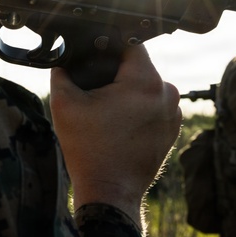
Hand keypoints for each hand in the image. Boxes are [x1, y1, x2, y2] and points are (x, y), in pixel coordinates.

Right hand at [49, 44, 181, 229]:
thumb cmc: (89, 150)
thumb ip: (61, 73)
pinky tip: (117, 123)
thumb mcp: (64, 104)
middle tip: (92, 89)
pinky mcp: (172, 129)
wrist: (110, 192)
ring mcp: (174, 112)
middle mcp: (167, 93)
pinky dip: (136, 109)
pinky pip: (153, 105)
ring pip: (145, 86)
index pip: (129, 44)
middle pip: (137, 66)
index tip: (91, 57)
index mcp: (145, 81)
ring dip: (126, 91)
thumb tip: (63, 60)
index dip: (107, 46)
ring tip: (104, 110)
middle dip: (114, 72)